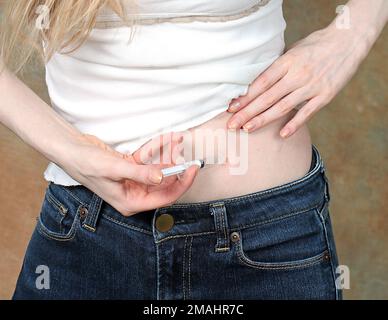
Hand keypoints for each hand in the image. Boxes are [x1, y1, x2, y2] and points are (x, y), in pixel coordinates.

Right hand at [63, 132, 198, 215]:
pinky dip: (155, 149)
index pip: (164, 197)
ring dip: (167, 156)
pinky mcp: (132, 168)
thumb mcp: (115, 169)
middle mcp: (135, 194)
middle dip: (176, 168)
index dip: (181, 184)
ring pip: (158, 170)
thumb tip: (162, 178)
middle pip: (165, 184)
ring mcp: (134, 181)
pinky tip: (165, 139)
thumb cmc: (87, 164)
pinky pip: (149, 160)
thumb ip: (140, 174)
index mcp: (131, 202)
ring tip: (177, 141)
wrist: (72, 150)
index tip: (192, 170)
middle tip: (188, 155)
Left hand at [226, 25, 368, 137]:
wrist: (348, 41)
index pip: (261, 83)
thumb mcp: (293, 50)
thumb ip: (277, 66)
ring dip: (263, 120)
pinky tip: (282, 134)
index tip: (231, 108)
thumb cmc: (316, 45)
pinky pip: (307, 113)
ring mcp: (311, 86)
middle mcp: (297, 75)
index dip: (245, 97)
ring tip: (247, 129)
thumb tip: (256, 82)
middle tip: (232, 125)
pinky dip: (294, 124)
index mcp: (287, 62)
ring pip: (282, 107)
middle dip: (247, 113)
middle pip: (267, 97)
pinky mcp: (325, 96)